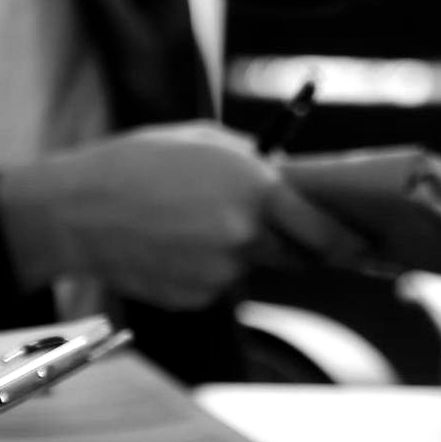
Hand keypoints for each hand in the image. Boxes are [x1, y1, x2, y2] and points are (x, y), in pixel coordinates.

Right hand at [0, 122, 369, 308]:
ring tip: (185, 222)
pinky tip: (168, 244)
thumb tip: (292, 185)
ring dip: (236, 250)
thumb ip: (257, 166)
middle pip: (295, 255)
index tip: (364, 247)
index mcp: (257, 193)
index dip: (350, 243)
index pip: (328, 233)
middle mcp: (245, 239)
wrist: (76, 210)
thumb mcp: (206, 142)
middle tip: (264, 224)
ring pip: (250, 267)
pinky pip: (216, 284)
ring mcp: (220, 275)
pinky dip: (203, 268)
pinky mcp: (196, 299)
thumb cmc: (139, 163)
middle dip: (292, 242)